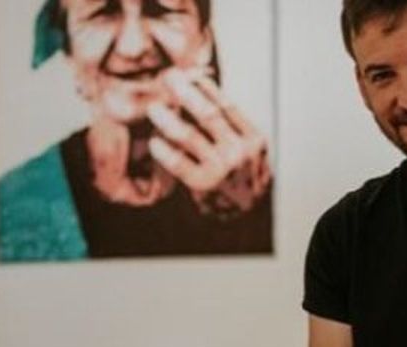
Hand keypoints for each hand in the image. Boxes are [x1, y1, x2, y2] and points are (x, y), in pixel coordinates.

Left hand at [146, 69, 271, 215]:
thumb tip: (198, 86)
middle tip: (167, 79)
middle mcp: (239, 150)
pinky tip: (155, 141)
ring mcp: (222, 168)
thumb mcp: (246, 146)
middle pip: (208, 114)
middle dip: (185, 94)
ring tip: (154, 109)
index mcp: (252, 136)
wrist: (247, 211)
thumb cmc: (241, 173)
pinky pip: (179, 163)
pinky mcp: (204, 184)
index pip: (226, 104)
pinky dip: (165, 151)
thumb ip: (228, 123)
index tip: (187, 73)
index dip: (205, 87)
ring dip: (168, 119)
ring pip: (190, 136)